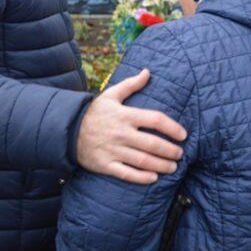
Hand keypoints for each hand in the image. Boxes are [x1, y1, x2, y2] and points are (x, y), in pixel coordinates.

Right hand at [76, 68, 186, 184]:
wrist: (67, 130)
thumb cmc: (94, 112)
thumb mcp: (111, 95)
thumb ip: (131, 84)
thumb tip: (147, 72)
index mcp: (125, 115)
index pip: (155, 120)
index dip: (172, 127)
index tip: (183, 134)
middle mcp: (121, 134)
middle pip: (153, 144)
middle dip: (170, 150)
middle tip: (180, 154)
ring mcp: (114, 151)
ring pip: (143, 161)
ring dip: (162, 165)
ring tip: (173, 167)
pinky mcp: (105, 165)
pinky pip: (127, 174)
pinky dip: (142, 178)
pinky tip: (153, 178)